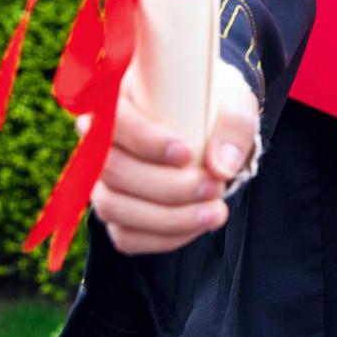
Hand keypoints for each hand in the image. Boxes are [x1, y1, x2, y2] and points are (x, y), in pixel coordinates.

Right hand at [80, 74, 260, 255]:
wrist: (215, 136)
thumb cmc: (218, 113)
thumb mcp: (236, 107)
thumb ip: (233, 128)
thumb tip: (220, 167)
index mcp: (122, 99)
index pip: (113, 120)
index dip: (144, 140)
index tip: (187, 153)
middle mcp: (101, 142)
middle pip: (113, 170)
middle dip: (168, 187)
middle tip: (215, 186)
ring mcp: (103, 181)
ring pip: (114, 207)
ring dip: (168, 218)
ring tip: (215, 211)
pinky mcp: (116, 212)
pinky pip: (125, 236)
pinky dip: (163, 237)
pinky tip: (197, 225)